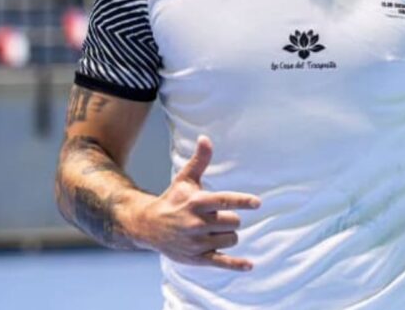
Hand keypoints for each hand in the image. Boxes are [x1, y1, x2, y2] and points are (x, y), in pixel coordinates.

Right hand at [137, 135, 260, 270]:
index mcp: (196, 202)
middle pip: (233, 222)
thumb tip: (206, 138)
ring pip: (231, 239)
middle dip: (232, 219)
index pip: (224, 201)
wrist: (148, 226)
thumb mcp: (185, 180)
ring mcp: (197, 242)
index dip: (242, 201)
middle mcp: (196, 223)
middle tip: (220, 217)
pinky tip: (250, 265)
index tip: (257, 203)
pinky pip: (221, 262)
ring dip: (229, 235)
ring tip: (215, 230)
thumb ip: (200, 160)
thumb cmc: (173, 200)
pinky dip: (236, 264)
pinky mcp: (196, 258)